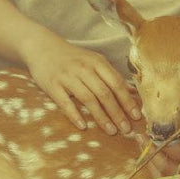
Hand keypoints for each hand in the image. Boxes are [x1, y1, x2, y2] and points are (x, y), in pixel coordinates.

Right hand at [23, 36, 140, 134]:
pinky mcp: (52, 85)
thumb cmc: (73, 57)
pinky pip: (65, 103)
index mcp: (96, 62)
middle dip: (117, 113)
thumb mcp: (94, 60)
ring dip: (101, 117)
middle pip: (104, 93)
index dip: (127, 100)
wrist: (42, 47)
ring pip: (88, 99)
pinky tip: (83, 126)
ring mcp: (67, 77)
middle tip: (126, 129)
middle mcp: (83, 68)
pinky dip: (75, 115)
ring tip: (111, 131)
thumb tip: (133, 92)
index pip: (116, 83)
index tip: (137, 116)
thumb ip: (112, 75)